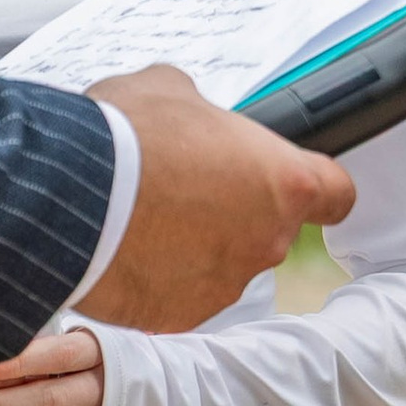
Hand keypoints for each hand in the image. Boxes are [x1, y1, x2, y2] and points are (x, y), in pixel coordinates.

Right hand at [78, 65, 354, 336]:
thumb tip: (191, 113)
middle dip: (231, 211)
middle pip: (267, 229)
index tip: (298, 186)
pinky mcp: (180, 317)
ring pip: (220, 264)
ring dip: (193, 245)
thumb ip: (201, 109)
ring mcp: (225, 284)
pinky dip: (157, 277)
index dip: (318, 188)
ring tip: (143, 217)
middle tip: (182, 187)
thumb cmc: (126, 137)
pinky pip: (177, 293)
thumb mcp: (170, 89)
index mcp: (283, 182)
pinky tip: (124, 248)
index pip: (336, 194)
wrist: (68, 198)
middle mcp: (268, 241)